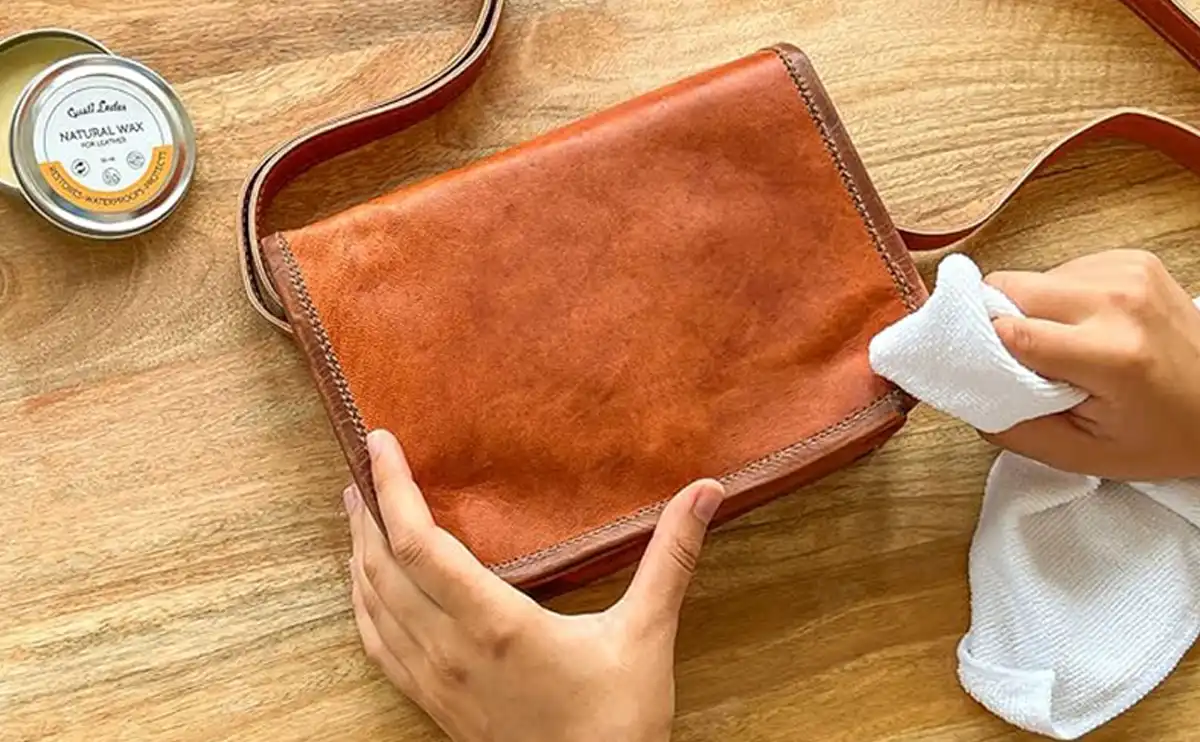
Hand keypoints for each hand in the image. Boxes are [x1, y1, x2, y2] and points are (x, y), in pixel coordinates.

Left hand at [344, 429, 725, 741]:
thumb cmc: (619, 720)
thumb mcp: (647, 632)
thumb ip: (671, 557)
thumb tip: (705, 491)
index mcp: (494, 622)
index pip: (417, 543)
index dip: (392, 488)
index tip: (379, 442)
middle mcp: (449, 650)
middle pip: (381, 568)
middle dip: (368, 512)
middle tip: (363, 467)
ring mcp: (435, 681)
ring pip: (371, 606)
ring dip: (358, 554)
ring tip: (357, 512)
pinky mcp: (434, 704)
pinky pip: (378, 647)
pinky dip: (362, 606)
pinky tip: (364, 590)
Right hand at [983, 249, 1199, 479]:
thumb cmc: (1163, 435)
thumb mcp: (1084, 456)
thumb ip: (1014, 427)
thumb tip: (962, 391)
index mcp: (1111, 354)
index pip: (1007, 329)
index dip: (978, 346)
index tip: (971, 366)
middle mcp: (1119, 301)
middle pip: (1011, 289)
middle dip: (997, 322)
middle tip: (1014, 360)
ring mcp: (1128, 272)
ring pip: (1031, 278)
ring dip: (1029, 311)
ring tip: (1060, 347)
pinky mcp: (1131, 258)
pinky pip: (1061, 271)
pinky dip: (1058, 300)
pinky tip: (1084, 328)